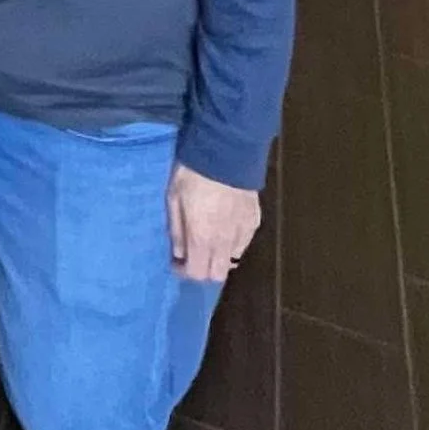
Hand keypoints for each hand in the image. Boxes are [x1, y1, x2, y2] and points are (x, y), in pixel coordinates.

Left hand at [167, 162, 260, 282]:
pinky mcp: (255, 221)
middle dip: (203, 270)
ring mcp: (244, 232)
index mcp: (202, 237)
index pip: (198, 273)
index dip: (185, 272)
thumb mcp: (173, 199)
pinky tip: (224, 227)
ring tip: (207, 239)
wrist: (226, 154)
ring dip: (218, 256)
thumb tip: (178, 253)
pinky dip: (232, 243)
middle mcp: (225, 241)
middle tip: (192, 254)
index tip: (176, 261)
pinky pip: (243, 243)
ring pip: (232, 260)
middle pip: (218, 275)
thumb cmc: (191, 175)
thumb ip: (176, 230)